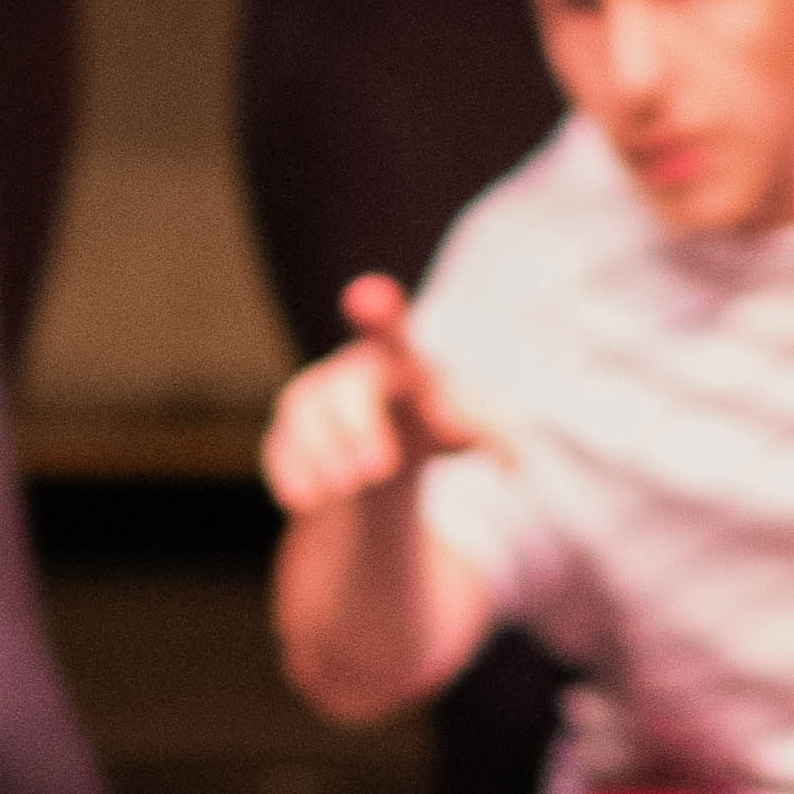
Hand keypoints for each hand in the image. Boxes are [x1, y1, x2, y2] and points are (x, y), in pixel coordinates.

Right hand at [262, 276, 497, 514]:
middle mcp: (349, 371)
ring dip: (324, 455)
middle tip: (378, 468)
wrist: (386, 444)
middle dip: (359, 428)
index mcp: (397, 358)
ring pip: (305, 419)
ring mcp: (311, 400)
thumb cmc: (435, 420)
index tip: (372, 293)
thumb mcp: (472, 426)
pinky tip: (304, 499)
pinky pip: (279, 448)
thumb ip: (496, 437)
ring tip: (345, 487)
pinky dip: (292, 473)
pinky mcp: (287, 435)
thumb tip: (514, 464)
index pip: (390, 330)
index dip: (381, 311)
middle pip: (347, 391)